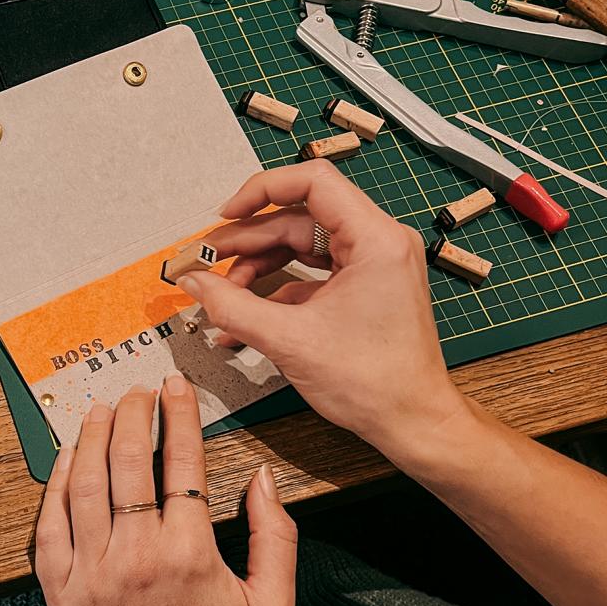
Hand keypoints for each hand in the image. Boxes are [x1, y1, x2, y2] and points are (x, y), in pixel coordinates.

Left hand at [35, 376, 296, 605]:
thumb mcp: (272, 605)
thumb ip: (278, 538)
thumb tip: (262, 478)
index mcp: (188, 553)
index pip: (181, 462)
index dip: (178, 416)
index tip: (175, 387)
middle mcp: (136, 555)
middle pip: (128, 461)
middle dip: (133, 414)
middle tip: (137, 392)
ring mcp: (91, 571)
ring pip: (85, 483)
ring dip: (91, 437)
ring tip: (100, 408)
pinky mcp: (60, 587)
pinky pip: (50, 522)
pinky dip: (57, 482)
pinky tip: (68, 456)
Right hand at [176, 160, 463, 455]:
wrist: (411, 423)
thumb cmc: (377, 383)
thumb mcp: (289, 340)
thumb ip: (232, 306)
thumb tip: (195, 283)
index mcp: (375, 240)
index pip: (312, 182)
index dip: (261, 191)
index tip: (228, 214)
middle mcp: (378, 245)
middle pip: (300, 219)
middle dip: (249, 240)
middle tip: (209, 258)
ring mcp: (371, 267)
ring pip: (302, 248)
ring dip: (257, 267)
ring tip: (222, 291)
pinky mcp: (362, 290)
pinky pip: (310, 276)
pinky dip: (275, 291)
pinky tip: (243, 314)